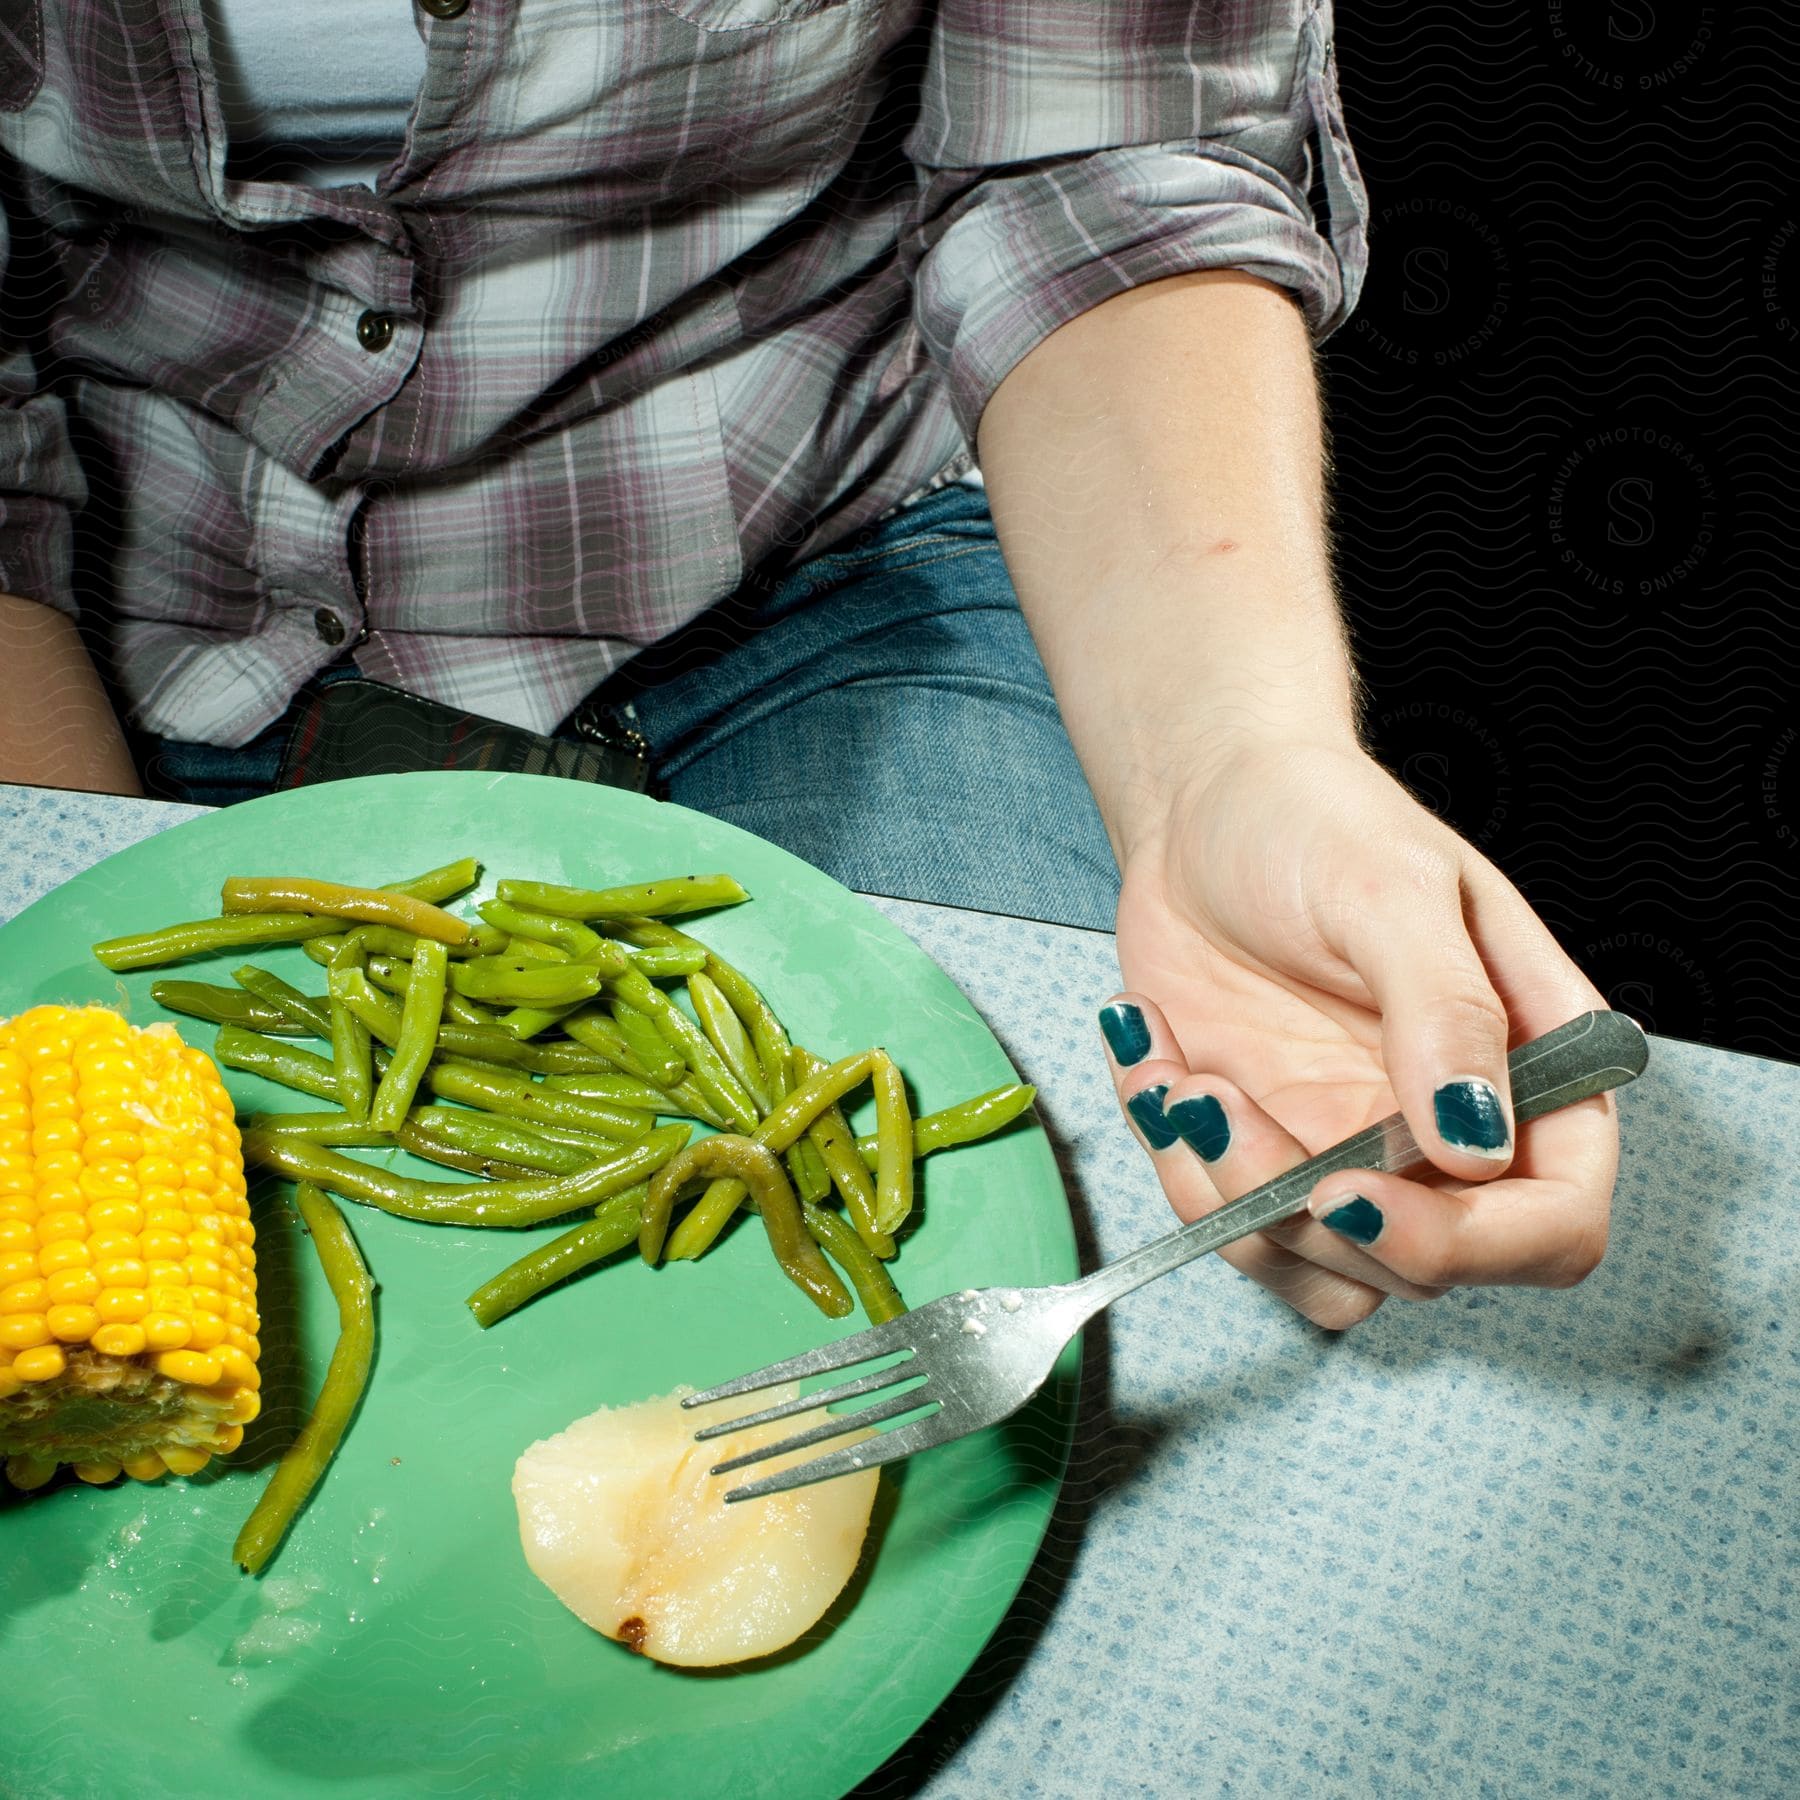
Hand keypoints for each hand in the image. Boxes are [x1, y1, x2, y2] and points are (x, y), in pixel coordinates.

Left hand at [1104, 736, 1617, 1327]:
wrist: (1203, 805)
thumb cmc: (1319, 820)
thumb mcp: (1393, 891)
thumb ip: (1448, 1014)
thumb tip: (1479, 1147)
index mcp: (1532, 1071)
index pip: (1555, 1223)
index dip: (1466, 1244)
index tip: (1346, 1191)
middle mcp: (1453, 1135)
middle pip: (1425, 1271)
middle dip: (1303, 1211)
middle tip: (1214, 1099)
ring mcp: (1354, 1151)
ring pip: (1319, 1271)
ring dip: (1226, 1201)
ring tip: (1176, 1079)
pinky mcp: (1265, 1152)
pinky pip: (1230, 1224)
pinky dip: (1176, 1163)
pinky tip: (1153, 1059)